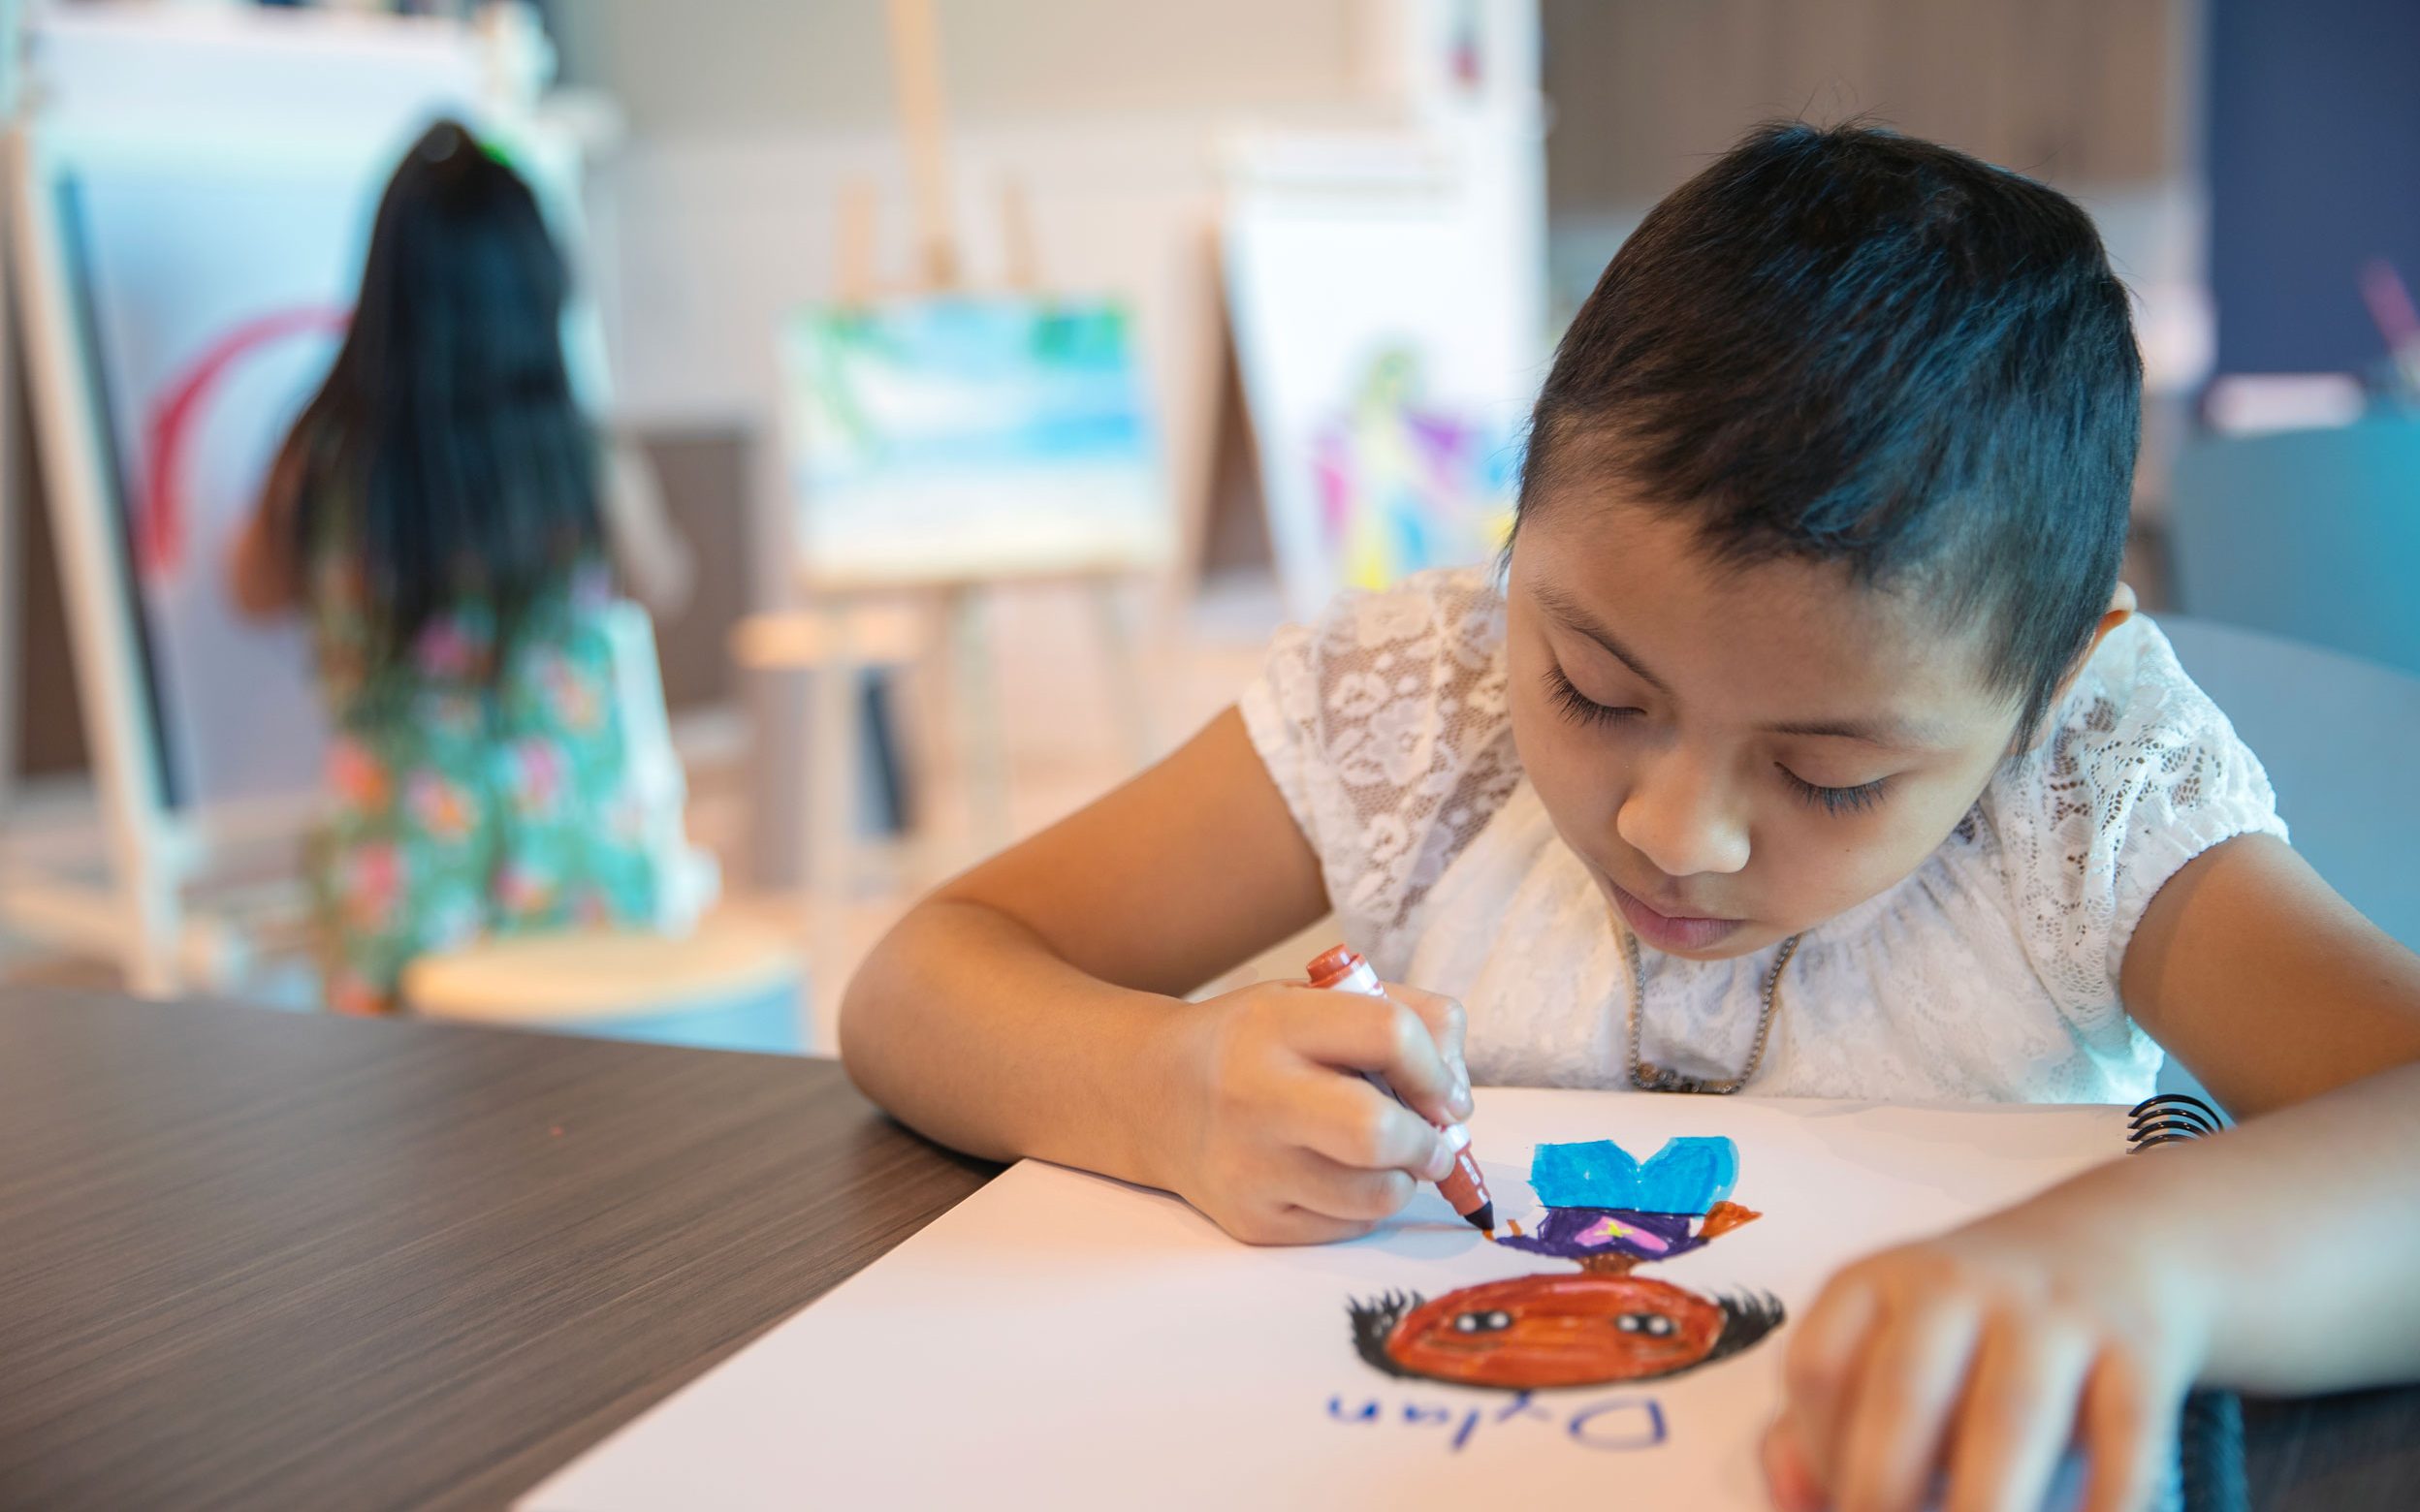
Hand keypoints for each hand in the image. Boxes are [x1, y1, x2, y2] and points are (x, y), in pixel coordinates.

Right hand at [1154, 977, 1472, 1244]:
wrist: (1156, 1095)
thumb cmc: (1257, 1043)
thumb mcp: (1316, 1000)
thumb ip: (1404, 1015)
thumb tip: (1457, 1092)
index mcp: (1275, 1023)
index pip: (1388, 1034)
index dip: (1438, 1068)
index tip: (1447, 1091)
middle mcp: (1254, 1095)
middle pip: (1377, 1132)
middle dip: (1429, 1141)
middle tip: (1434, 1140)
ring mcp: (1249, 1166)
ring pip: (1375, 1195)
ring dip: (1406, 1179)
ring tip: (1392, 1158)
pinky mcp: (1252, 1221)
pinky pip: (1347, 1227)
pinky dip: (1366, 1206)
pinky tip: (1344, 1176)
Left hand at [1763, 1198, 2212, 1511]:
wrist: (2114, 1245)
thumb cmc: (1974, 1328)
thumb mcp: (1884, 1341)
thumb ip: (1820, 1422)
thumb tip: (1794, 1504)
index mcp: (1876, 1283)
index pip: (1819, 1368)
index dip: (1817, 1452)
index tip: (1841, 1503)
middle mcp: (1957, 1286)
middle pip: (1902, 1392)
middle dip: (1886, 1490)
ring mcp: (2050, 1313)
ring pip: (2008, 1417)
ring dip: (1984, 1506)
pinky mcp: (2137, 1348)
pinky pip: (2123, 1439)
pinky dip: (2105, 1504)